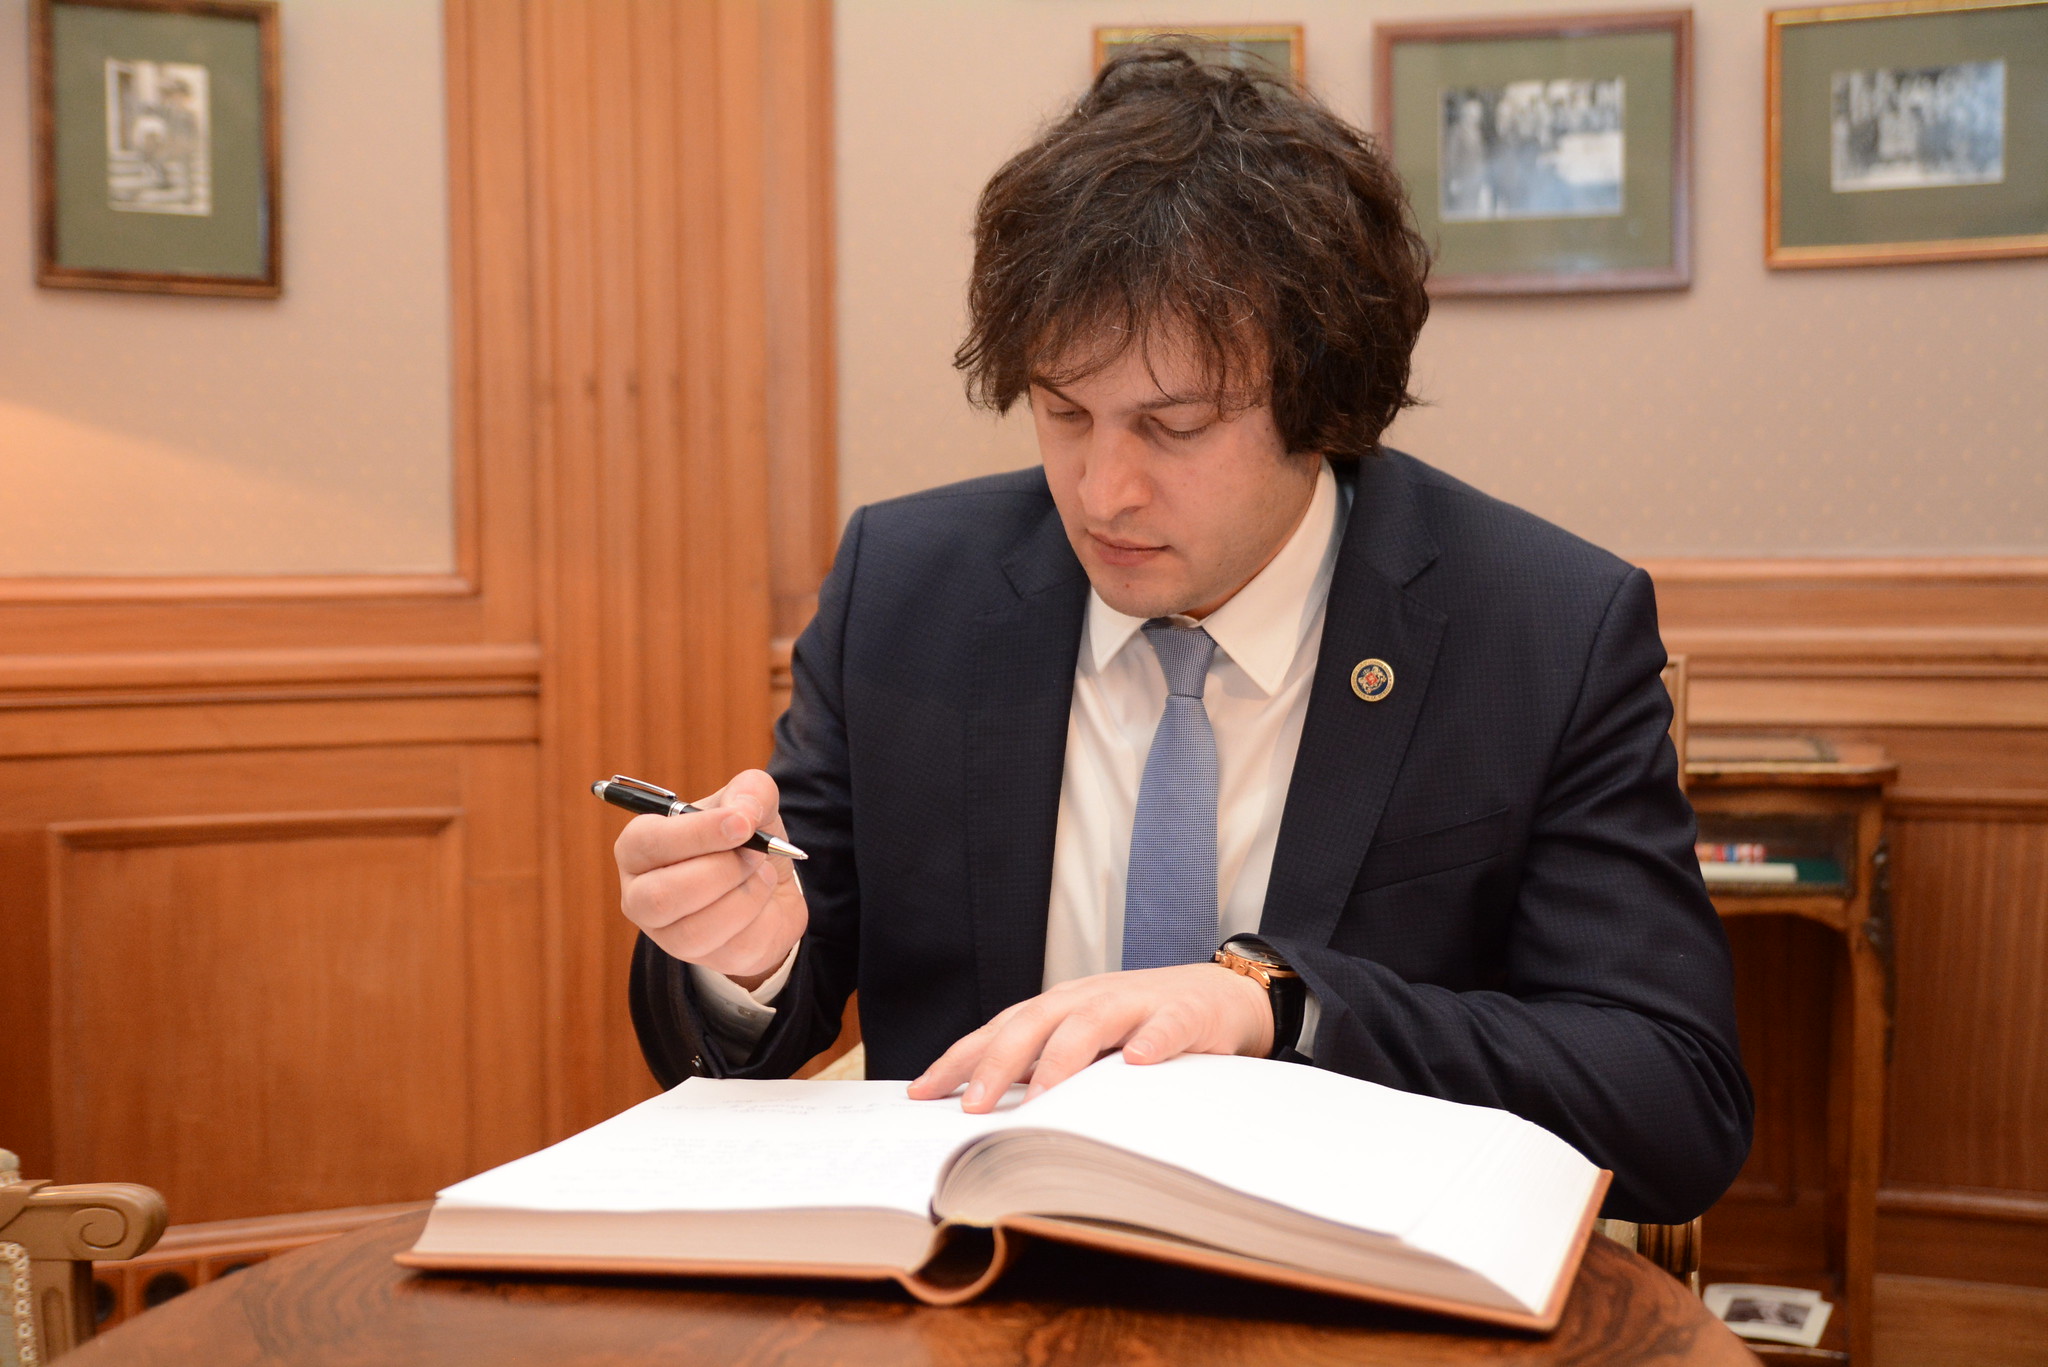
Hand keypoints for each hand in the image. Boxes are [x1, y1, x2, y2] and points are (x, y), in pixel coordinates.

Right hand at [614, 769, 806, 988]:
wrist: (772, 884)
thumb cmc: (743, 839)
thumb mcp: (749, 801)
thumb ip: (749, 791)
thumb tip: (744, 814)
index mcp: (638, 849)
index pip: (648, 843)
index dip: (697, 833)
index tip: (741, 823)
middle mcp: (640, 896)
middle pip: (662, 896)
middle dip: (721, 871)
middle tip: (755, 853)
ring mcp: (668, 935)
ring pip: (697, 928)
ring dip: (745, 894)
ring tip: (761, 873)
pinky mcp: (705, 960)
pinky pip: (734, 946)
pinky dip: (762, 916)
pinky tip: (763, 898)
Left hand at [907, 964, 1272, 1111]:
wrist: (1220, 994)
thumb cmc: (1141, 1024)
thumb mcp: (1087, 1041)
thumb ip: (1043, 1064)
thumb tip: (981, 1105)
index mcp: (1059, 1008)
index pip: (998, 1031)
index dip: (960, 1059)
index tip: (921, 1093)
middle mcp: (1088, 999)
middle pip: (1033, 1024)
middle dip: (998, 1064)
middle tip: (970, 1107)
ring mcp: (1135, 1003)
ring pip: (1091, 1023)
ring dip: (1063, 1058)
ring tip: (1043, 1095)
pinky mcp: (1184, 1013)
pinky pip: (1165, 1026)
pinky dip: (1151, 1041)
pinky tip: (1137, 1062)